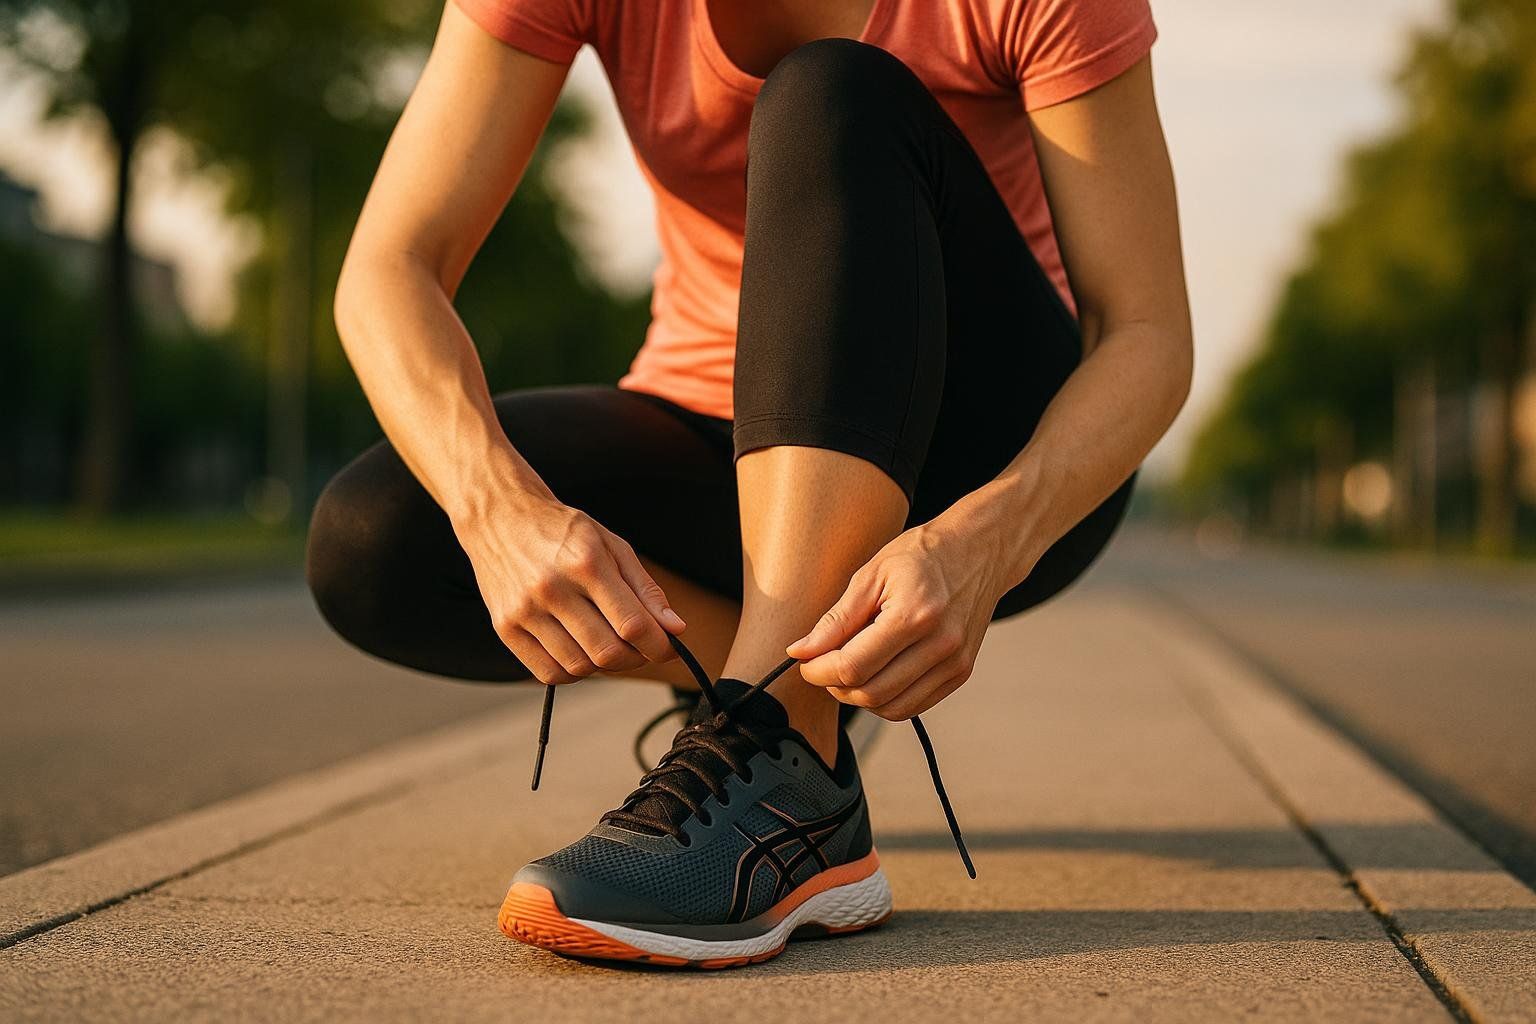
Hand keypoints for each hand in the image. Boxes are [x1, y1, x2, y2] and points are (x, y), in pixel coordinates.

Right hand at [455, 491, 683, 684]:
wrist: (499, 517)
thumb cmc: (561, 531)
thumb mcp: (611, 545)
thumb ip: (645, 589)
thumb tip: (674, 629)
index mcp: (585, 563)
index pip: (632, 624)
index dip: (659, 646)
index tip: (670, 650)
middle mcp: (552, 588)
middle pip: (608, 652)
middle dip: (636, 657)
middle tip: (640, 646)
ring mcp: (524, 611)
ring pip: (580, 667)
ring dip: (605, 665)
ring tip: (608, 641)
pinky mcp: (505, 628)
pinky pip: (549, 673)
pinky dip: (574, 672)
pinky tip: (580, 650)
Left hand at [787, 516, 1016, 719]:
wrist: (978, 551)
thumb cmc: (922, 556)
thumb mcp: (871, 574)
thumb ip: (836, 620)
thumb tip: (800, 651)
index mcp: (915, 615)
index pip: (853, 666)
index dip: (818, 670)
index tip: (805, 661)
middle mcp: (940, 645)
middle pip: (870, 693)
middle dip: (835, 685)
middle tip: (823, 664)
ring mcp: (955, 663)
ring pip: (891, 708)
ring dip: (859, 696)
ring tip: (850, 667)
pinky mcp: (961, 673)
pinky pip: (913, 706)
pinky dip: (886, 699)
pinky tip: (876, 673)